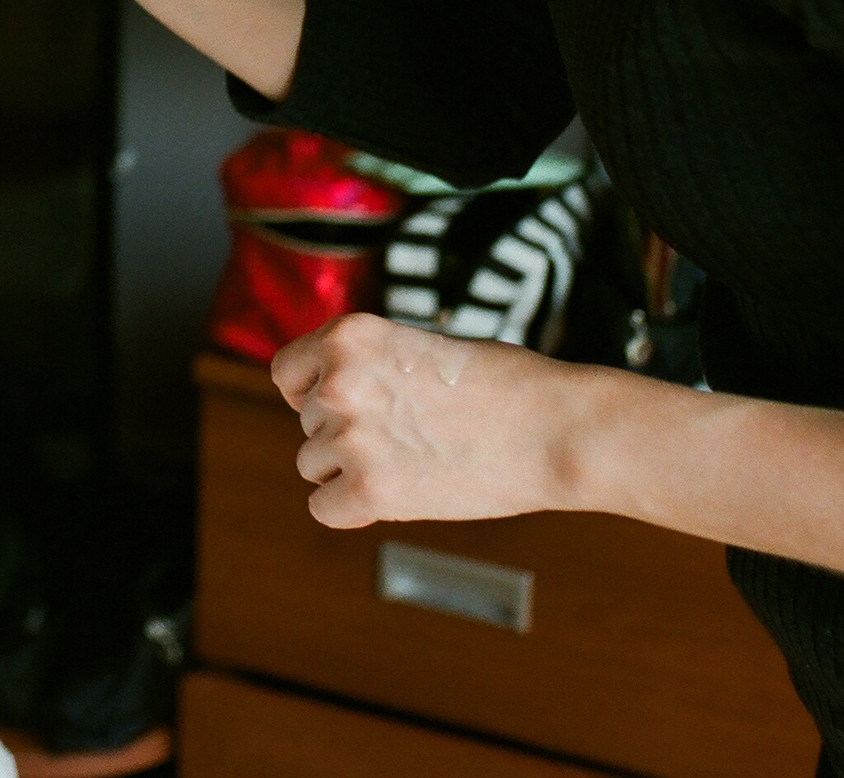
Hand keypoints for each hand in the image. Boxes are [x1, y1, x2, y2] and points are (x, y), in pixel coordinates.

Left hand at [270, 314, 595, 529]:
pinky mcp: (370, 491)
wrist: (557, 428)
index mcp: (347, 335)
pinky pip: (324, 508)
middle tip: (412, 431)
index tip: (349, 404)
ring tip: (415, 457)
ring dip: (352, 468)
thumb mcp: (417, 345)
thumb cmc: (502, 384)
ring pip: (312, 465)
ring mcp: (351, 438)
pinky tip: (398, 494)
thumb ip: (363, 365)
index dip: (312, 391)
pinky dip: (353, 508)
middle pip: (306, 423)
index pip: (286, 372)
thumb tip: (317, 399)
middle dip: (347, 431)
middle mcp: (337, 382)